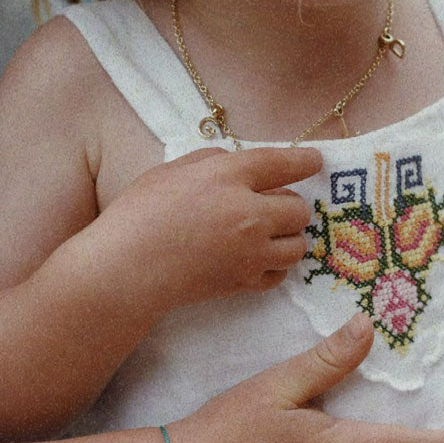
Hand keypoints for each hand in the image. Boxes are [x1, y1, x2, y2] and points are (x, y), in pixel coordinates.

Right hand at [95, 146, 321, 312]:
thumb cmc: (139, 214)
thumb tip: (237, 162)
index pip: (281, 164)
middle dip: (292, 206)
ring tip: (269, 235)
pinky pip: (279, 274)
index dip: (303, 161)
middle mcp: (248, 214)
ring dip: (288, 238)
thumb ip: (211, 161)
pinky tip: (257, 259)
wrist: (127, 269)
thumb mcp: (171, 170)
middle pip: (298, 209)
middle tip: (275, 206)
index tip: (316, 160)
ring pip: (297, 246)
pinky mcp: (244, 282)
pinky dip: (274, 266)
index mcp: (228, 177)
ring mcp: (249, 253)